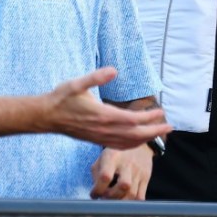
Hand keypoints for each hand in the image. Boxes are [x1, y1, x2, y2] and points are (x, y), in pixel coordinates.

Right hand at [45, 67, 169, 149]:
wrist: (47, 117)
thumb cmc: (61, 98)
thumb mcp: (77, 83)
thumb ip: (96, 77)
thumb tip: (113, 70)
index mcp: (102, 115)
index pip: (132, 119)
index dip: (148, 117)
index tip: (161, 112)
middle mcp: (103, 129)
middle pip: (135, 134)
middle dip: (154, 131)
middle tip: (169, 127)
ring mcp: (100, 137)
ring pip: (128, 142)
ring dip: (146, 139)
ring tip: (158, 133)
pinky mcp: (96, 140)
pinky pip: (119, 145)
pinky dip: (132, 144)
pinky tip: (137, 141)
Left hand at [90, 144, 153, 199]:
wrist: (138, 145)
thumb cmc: (116, 153)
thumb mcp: (102, 157)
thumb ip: (96, 173)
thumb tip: (95, 192)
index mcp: (113, 157)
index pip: (105, 176)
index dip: (98, 189)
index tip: (94, 194)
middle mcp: (127, 164)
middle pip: (123, 186)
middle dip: (111, 196)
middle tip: (105, 196)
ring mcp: (138, 172)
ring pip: (132, 194)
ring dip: (120, 201)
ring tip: (113, 199)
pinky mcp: (146, 178)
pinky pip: (140, 197)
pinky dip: (131, 203)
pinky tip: (124, 199)